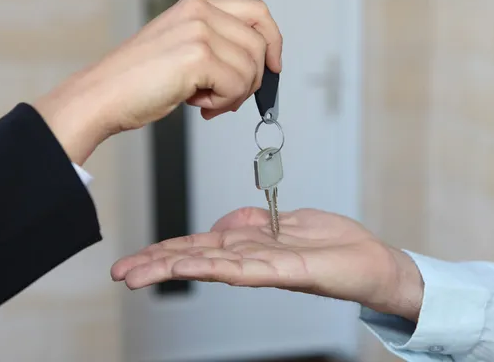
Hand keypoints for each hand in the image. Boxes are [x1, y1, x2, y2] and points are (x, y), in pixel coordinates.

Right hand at [33, 0, 282, 164]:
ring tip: (204, 101)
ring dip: (233, 95)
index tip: (274, 66)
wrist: (103, 96)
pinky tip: (198, 105)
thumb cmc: (137, 81)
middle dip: (251, 80)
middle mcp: (199, 12)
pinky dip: (222, 103)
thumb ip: (218, 48)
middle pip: (259, 45)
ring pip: (251, 69)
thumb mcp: (182, 51)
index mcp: (196, 7)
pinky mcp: (197, 56)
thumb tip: (257, 67)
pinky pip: (236, 85)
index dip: (273, 40)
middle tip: (226, 98)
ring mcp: (198, 32)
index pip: (257, 12)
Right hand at [111, 207, 424, 321]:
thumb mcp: (287, 220)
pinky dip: (214, 266)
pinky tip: (188, 266)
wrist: (374, 262)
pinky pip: (245, 268)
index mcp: (251, 242)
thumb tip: (222, 225)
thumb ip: (252, 221)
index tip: (135, 256)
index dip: (165, 249)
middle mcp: (253, 256)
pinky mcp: (288, 269)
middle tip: (119, 273)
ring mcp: (267, 265)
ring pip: (212, 264)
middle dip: (156, 263)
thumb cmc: (336, 243)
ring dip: (174, 267)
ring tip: (138, 273)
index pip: (199, 244)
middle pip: (197, 256)